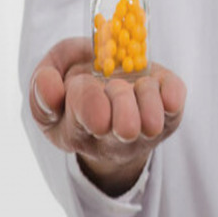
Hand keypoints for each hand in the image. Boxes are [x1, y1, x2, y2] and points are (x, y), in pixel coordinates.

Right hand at [29, 37, 186, 196]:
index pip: (86, 116)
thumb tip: (54, 90)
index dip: (90, 101)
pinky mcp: (169, 118)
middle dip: (121, 97)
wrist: (113, 91)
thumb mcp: (53, 75)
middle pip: (125, 126)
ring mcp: (143, 133)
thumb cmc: (80, 81)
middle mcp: (111, 141)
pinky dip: (168, 88)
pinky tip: (156, 85)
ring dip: (145, 92)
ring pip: (152, 119)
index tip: (87, 83)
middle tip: (114, 86)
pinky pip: (175, 103)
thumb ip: (43, 81)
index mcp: (74, 130)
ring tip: (136, 85)